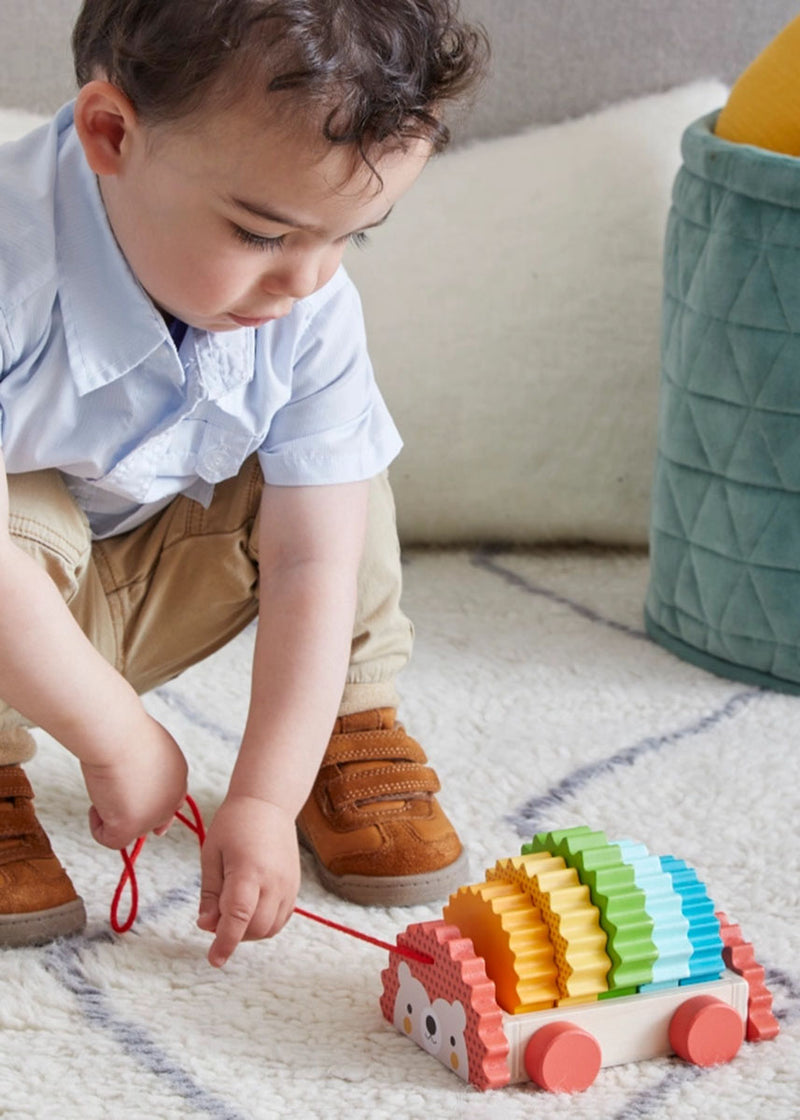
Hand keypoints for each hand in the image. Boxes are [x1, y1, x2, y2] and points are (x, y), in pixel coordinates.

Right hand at [80, 716, 187, 849]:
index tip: (134, 805)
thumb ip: (145, 765)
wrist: (118, 735)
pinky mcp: (130, 827)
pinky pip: (110, 840)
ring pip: (129, 830)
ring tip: (105, 786)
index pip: (171, 801)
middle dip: (132, 811)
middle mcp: (172, 800)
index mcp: (178, 776)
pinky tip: (95, 805)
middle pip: (152, 820)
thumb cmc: (126, 731)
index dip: (152, 806)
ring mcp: (153, 816)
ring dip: (113, 812)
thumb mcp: (145, 745)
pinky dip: (97, 826)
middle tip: (114, 789)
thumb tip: (129, 784)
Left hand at [197, 794, 299, 966]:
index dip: (225, 942)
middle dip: (233, 935)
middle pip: (256, 928)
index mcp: (249, 870)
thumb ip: (211, 893)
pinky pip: (281, 919)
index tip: (214, 959)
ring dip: (249, 932)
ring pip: (270, 928)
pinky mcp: (294, 886)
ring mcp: (288, 885)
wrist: (268, 803)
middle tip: (214, 919)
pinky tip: (249, 911)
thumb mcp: (212, 854)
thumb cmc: (235, 824)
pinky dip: (264, 924)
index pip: (239, 917)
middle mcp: (274, 881)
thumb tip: (206, 925)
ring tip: (231, 914)